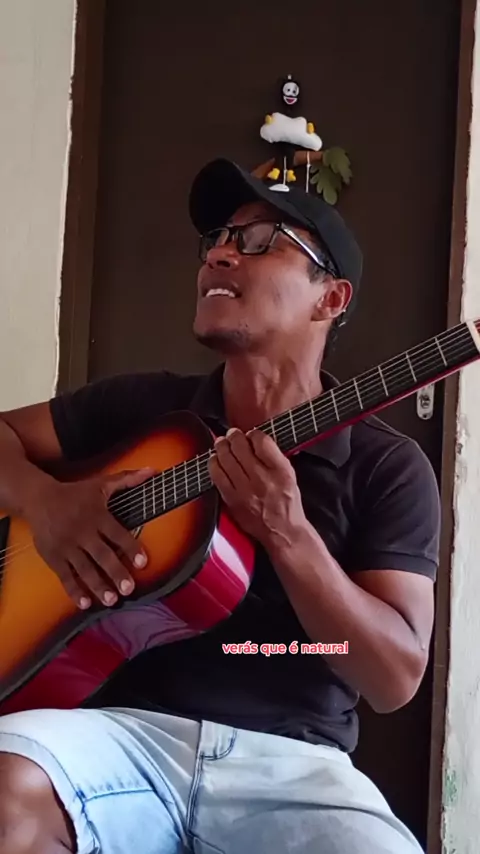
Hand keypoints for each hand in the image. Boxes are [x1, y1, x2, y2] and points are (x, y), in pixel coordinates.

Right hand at [26, 468, 153, 609]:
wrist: (39, 498)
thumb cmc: (75, 493)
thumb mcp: (101, 484)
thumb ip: (127, 480)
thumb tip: (152, 471)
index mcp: (97, 516)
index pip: (117, 534)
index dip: (131, 548)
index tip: (143, 562)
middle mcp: (82, 532)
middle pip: (101, 555)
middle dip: (115, 572)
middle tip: (129, 588)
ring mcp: (67, 546)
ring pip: (84, 568)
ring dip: (97, 585)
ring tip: (111, 600)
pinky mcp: (53, 556)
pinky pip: (64, 576)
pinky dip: (74, 590)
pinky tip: (84, 603)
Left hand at [208, 428, 306, 547]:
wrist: (282, 531)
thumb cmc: (287, 503)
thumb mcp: (290, 475)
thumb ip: (274, 457)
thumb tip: (256, 440)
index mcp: (281, 470)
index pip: (262, 441)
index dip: (253, 433)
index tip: (251, 435)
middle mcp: (263, 479)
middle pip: (240, 446)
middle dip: (234, 436)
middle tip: (232, 434)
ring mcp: (245, 490)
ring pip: (226, 458)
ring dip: (221, 446)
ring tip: (222, 443)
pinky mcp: (232, 499)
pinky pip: (217, 476)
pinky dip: (214, 464)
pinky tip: (215, 460)